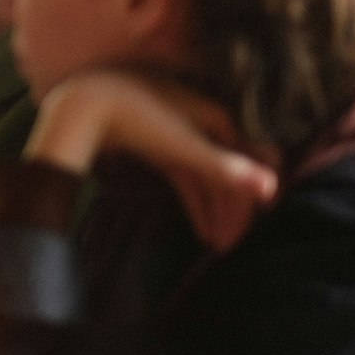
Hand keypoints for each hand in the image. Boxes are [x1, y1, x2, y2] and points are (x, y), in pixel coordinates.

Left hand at [24, 72, 279, 250]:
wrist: (82, 106)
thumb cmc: (137, 121)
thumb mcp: (184, 148)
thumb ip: (227, 170)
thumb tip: (272, 188)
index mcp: (215, 116)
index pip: (249, 157)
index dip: (258, 187)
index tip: (268, 219)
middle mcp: (200, 123)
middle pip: (226, 171)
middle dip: (233, 209)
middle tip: (236, 246)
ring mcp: (176, 135)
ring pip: (204, 179)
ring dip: (214, 212)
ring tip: (219, 248)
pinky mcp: (154, 146)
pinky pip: (183, 178)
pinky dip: (193, 203)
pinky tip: (201, 231)